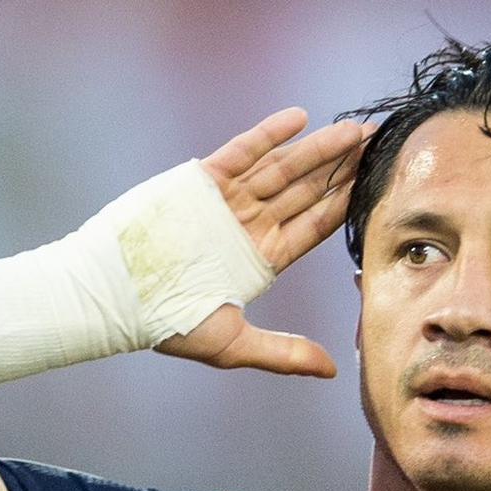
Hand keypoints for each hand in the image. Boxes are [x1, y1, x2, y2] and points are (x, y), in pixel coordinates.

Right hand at [158, 108, 371, 377]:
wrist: (115, 295)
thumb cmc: (168, 323)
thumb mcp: (235, 344)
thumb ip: (284, 354)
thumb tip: (333, 371)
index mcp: (264, 259)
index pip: (314, 227)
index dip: (344, 206)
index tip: (376, 188)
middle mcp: (251, 226)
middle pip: (306, 192)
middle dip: (341, 169)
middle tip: (376, 145)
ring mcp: (228, 200)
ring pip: (281, 169)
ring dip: (316, 149)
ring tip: (352, 131)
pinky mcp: (201, 179)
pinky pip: (242, 151)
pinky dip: (268, 135)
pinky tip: (300, 119)